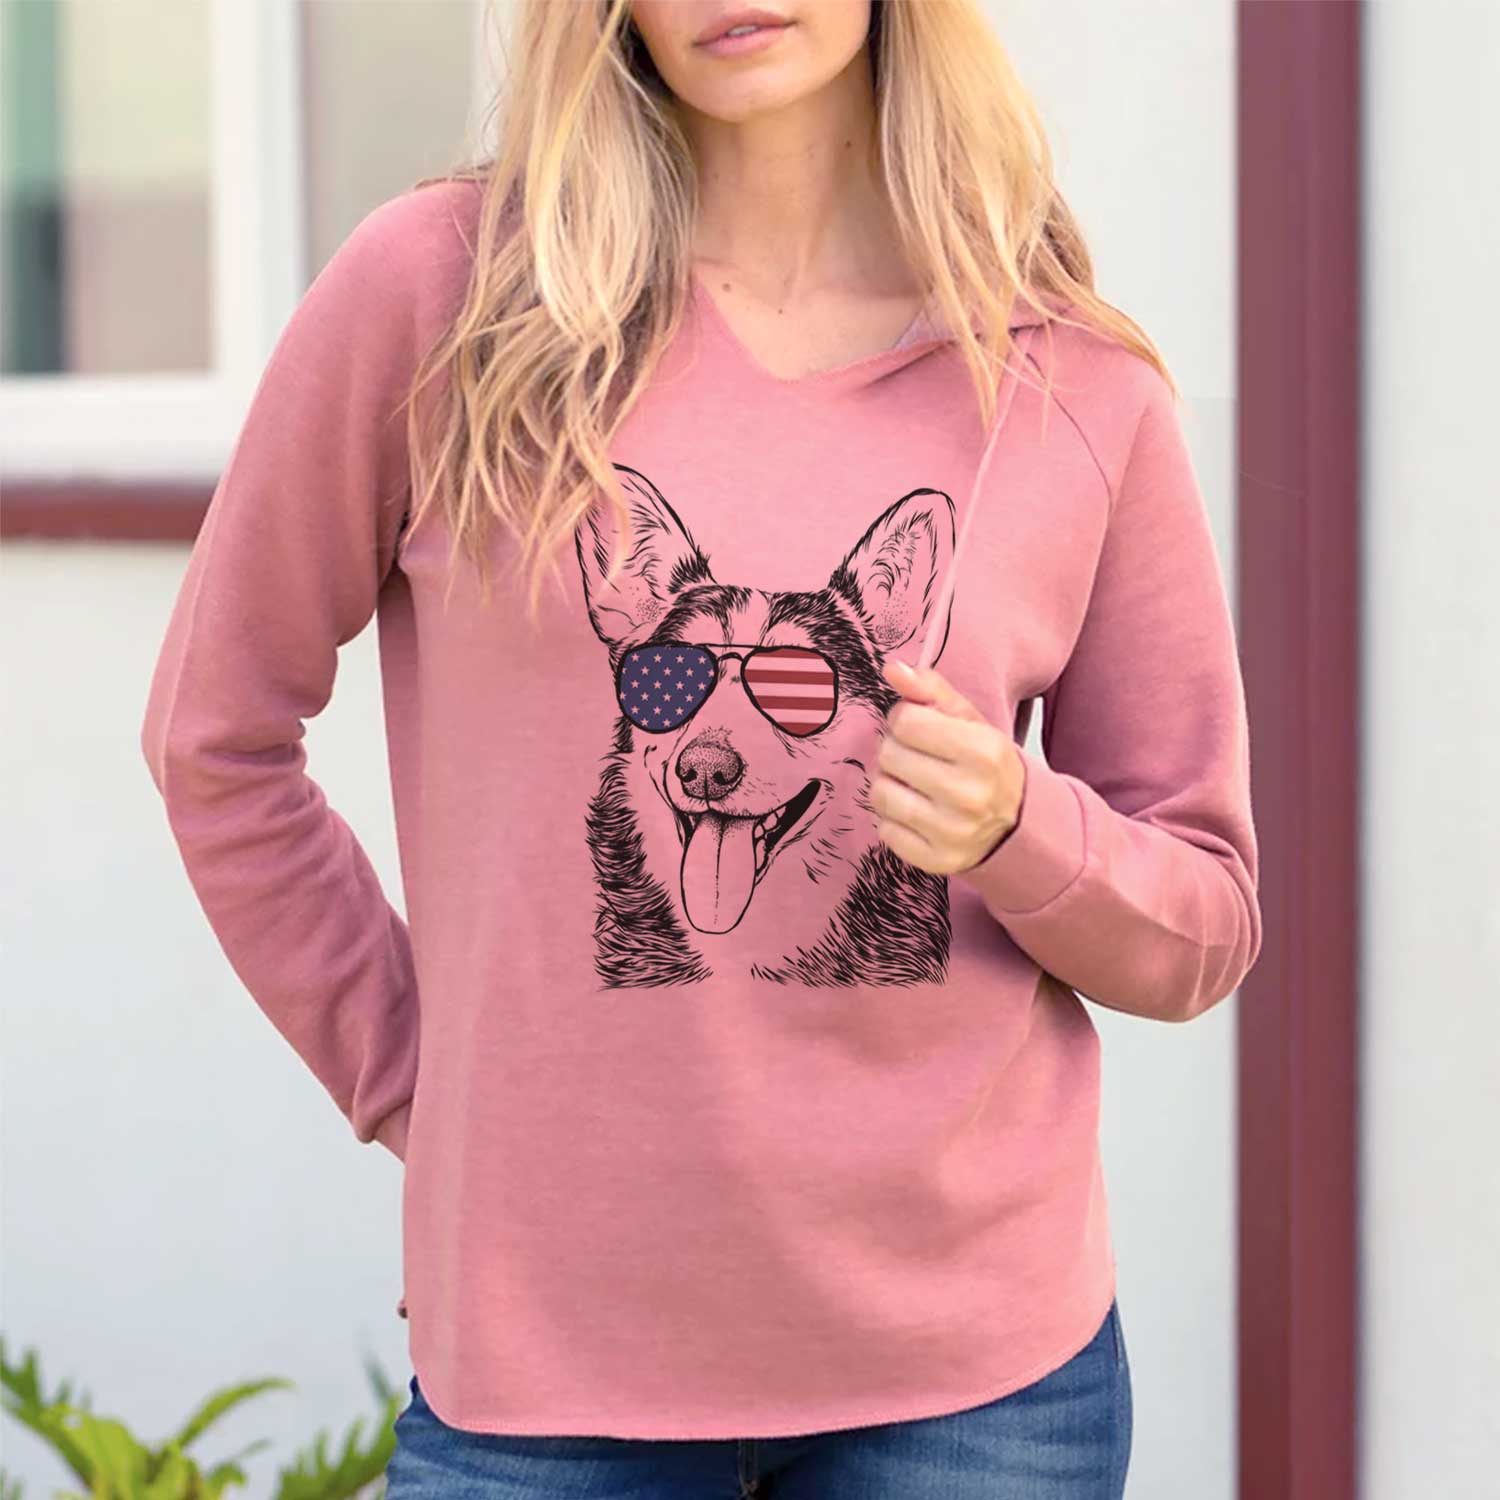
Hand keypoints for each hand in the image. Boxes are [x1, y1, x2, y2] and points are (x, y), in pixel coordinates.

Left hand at [872, 658, 1026, 875]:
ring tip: (912, 783)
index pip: (906, 721)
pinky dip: (893, 819)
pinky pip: (884, 830)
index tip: (920, 728)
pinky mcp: (937, 860)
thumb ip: (930, 690)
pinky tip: (916, 811)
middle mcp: (970, 795)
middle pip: (889, 754)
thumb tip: (892, 669)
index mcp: (983, 752)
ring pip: (880, 792)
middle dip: (896, 749)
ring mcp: (953, 833)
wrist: (1018, 823)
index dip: (906, 719)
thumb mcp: (969, 720)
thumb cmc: (985, 763)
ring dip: (889, 783)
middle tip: (916, 757)